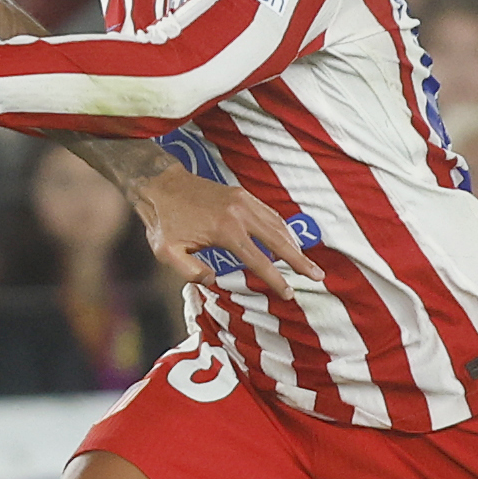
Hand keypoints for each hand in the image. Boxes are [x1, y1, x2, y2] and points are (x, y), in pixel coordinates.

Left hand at [128, 164, 324, 293]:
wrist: (160, 184)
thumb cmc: (162, 221)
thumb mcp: (167, 253)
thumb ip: (190, 271)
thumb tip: (215, 280)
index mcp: (225, 230)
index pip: (258, 260)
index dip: (275, 279)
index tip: (288, 294)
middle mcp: (240, 213)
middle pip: (279, 240)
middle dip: (299, 260)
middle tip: (317, 276)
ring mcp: (243, 201)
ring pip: (278, 225)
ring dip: (295, 244)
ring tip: (308, 263)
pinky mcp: (242, 194)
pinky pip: (269, 213)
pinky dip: (283, 228)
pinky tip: (289, 240)